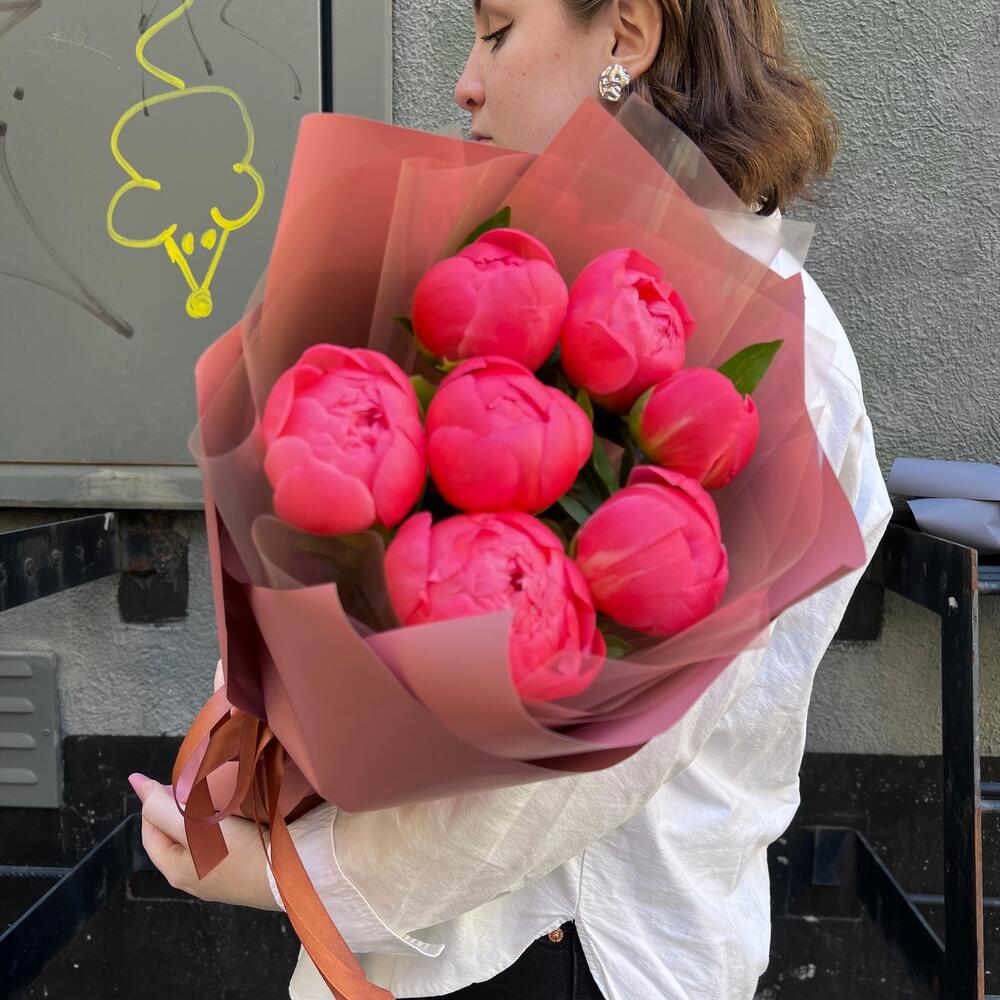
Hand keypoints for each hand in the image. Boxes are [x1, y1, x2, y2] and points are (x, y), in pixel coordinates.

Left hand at [127, 771, 282, 910]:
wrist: (292, 876)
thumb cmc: (241, 854)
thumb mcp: (196, 828)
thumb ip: (163, 808)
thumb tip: (135, 782)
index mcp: (176, 870)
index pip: (151, 830)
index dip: (154, 803)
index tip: (174, 780)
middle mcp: (194, 876)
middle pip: (175, 834)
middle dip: (178, 807)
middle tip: (194, 783)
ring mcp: (219, 876)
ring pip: (199, 837)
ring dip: (201, 814)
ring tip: (214, 793)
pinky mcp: (242, 871)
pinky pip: (222, 843)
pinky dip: (222, 825)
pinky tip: (237, 813)